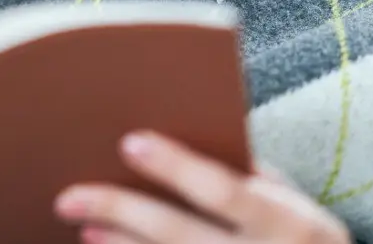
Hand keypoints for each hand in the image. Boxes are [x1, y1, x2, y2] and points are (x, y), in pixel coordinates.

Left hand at [53, 131, 349, 242]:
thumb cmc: (303, 239)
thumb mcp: (295, 205)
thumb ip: (250, 177)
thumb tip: (185, 139)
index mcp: (291, 224)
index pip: (224, 190)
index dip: (176, 167)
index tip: (128, 141)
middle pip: (180, 236)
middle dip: (122, 212)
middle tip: (69, 196)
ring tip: (84, 225)